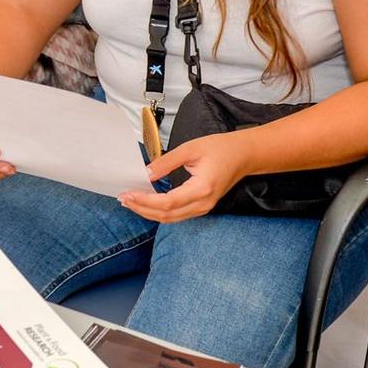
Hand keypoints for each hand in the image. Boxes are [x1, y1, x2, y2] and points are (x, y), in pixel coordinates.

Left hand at [118, 131, 257, 222]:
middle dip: (142, 208)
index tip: (127, 194)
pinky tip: (147, 202)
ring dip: (148, 212)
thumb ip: (166, 162)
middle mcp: (203, 203)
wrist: (244, 155)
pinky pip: (177, 214)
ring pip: (171, 218)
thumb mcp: (190, 149)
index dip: (145, 201)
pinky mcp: (202, 207)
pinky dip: (159, 211)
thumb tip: (145, 174)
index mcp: (202, 188)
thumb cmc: (220, 148)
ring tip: (130, 202)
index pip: (167, 202)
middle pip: (166, 215)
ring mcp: (204, 208)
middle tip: (123, 198)